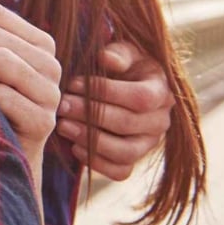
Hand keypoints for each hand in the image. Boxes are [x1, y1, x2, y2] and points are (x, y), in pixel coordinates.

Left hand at [56, 40, 172, 179]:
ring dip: (91, 140)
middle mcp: (160, 121)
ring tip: (63, 126)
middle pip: (129, 124)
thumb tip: (106, 58)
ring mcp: (149, 144)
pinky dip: (97, 163)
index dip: (106, 91)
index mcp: (161, 92)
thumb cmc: (121, 67)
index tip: (74, 83)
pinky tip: (74, 146)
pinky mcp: (134, 160)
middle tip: (63, 105)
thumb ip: (118, 53)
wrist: (122, 88)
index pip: (140, 98)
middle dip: (90, 114)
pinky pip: (120, 171)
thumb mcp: (123, 53)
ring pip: (126, 152)